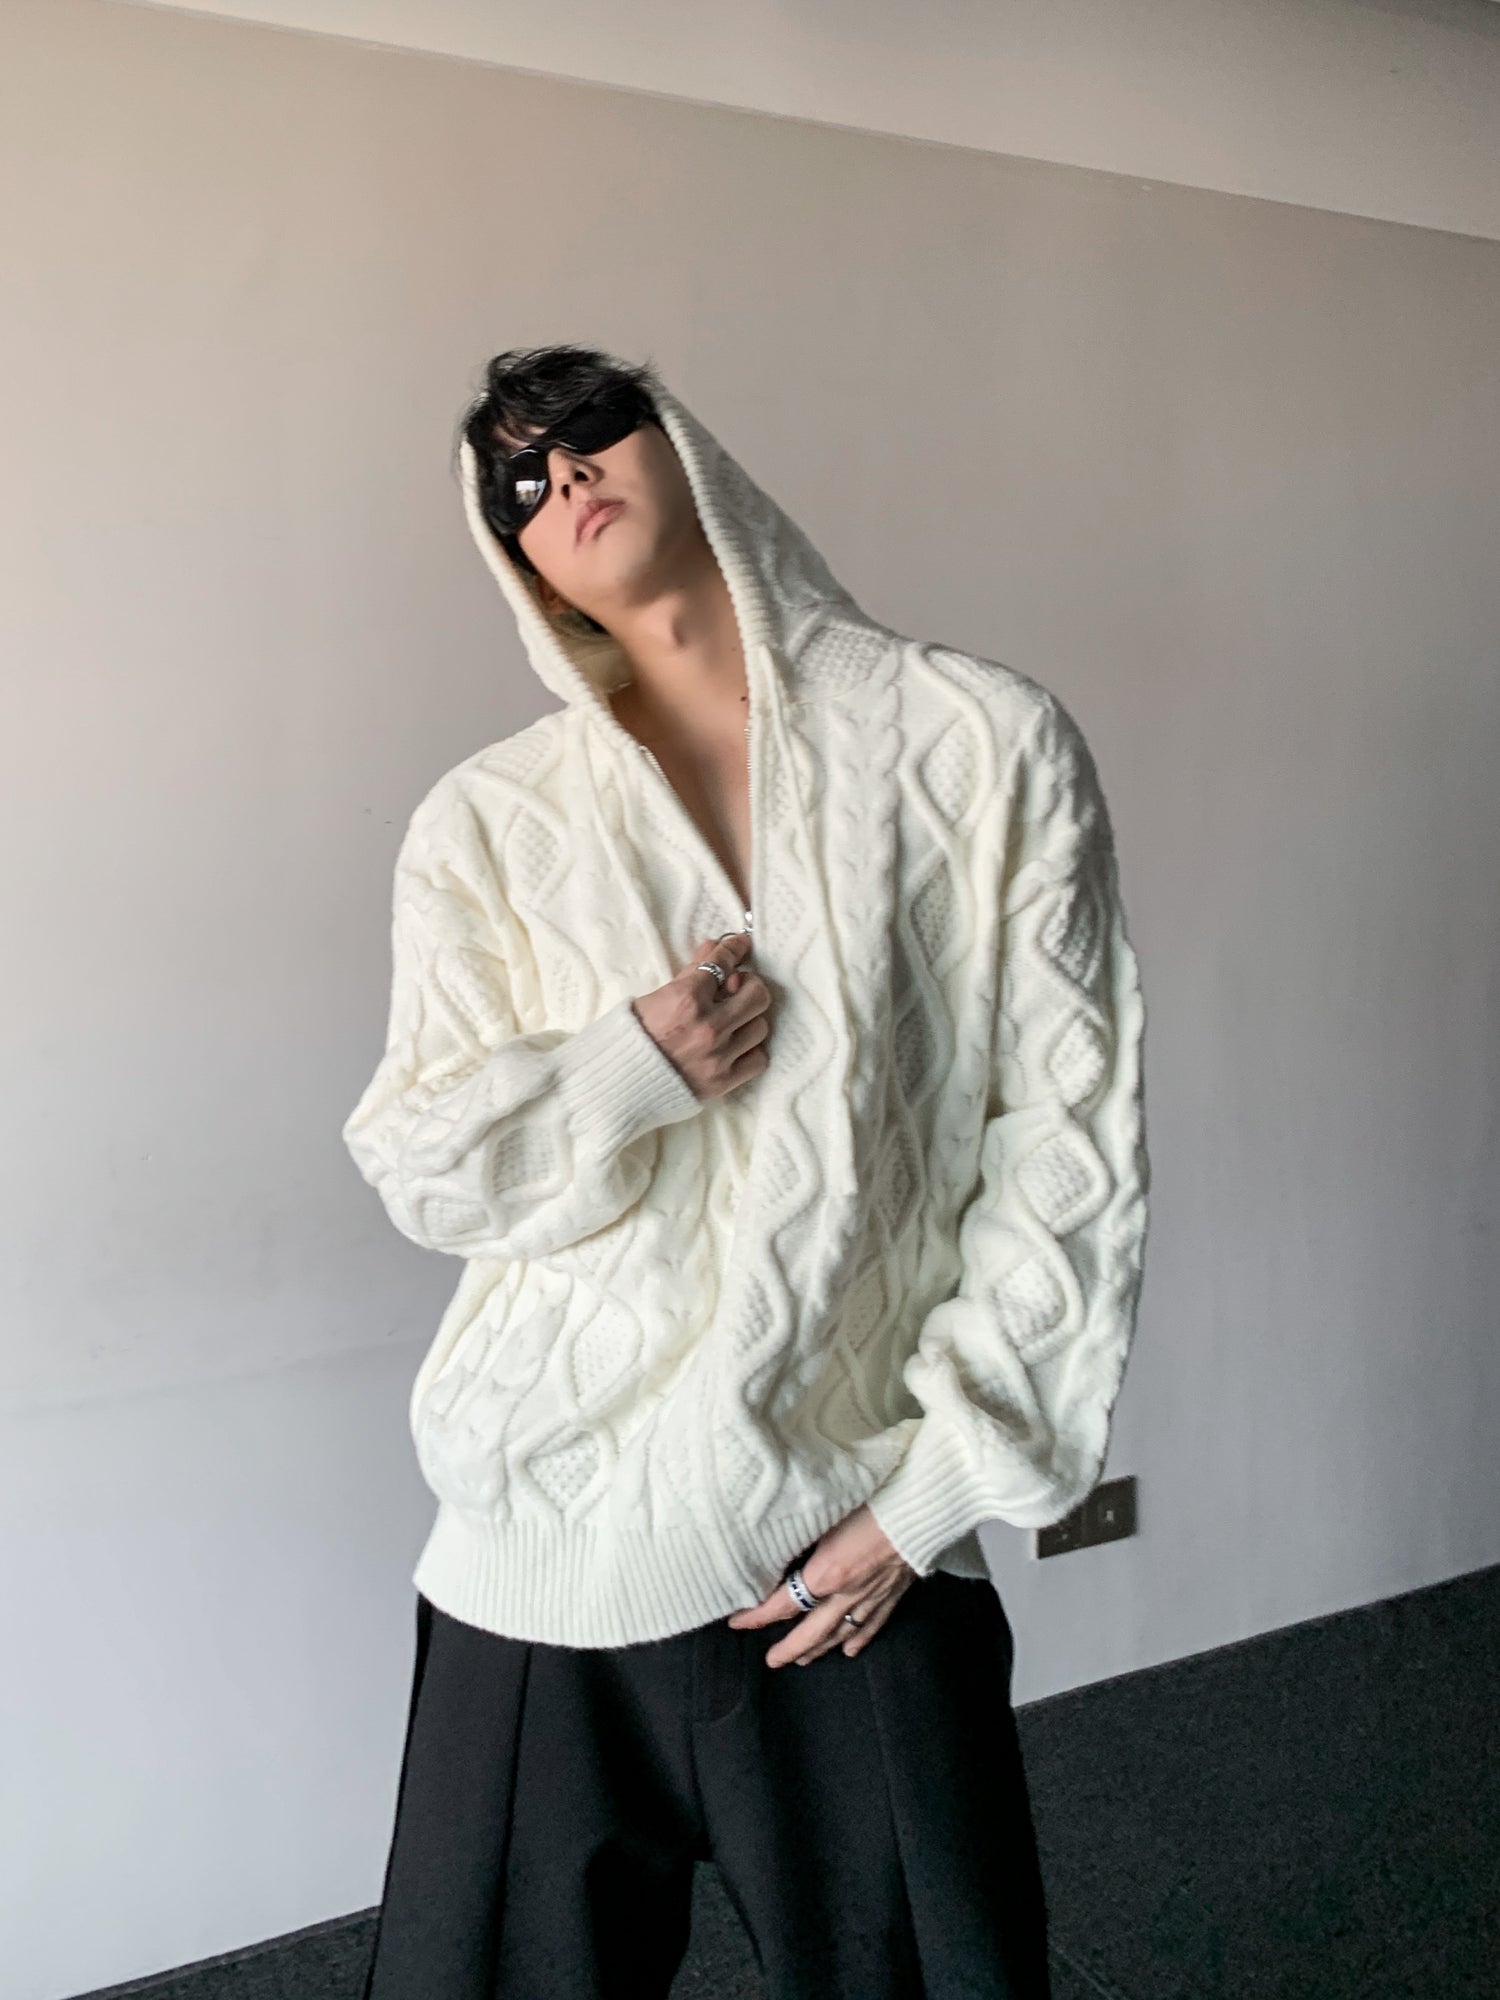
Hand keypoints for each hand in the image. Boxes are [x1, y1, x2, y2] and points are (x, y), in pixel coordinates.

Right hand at [632, 931, 771, 1099]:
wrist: (618, 1079)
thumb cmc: (635, 1034)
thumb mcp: (657, 996)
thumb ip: (690, 972)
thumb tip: (712, 948)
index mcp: (687, 999)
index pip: (723, 963)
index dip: (734, 948)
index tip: (740, 946)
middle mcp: (707, 1027)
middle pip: (757, 995)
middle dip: (750, 987)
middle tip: (738, 989)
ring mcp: (717, 1057)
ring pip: (760, 1027)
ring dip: (748, 1020)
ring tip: (733, 1021)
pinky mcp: (722, 1082)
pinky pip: (758, 1060)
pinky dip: (750, 1051)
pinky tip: (735, 1047)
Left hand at [724, 1504, 916, 1666]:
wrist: (922, 1506)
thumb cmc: (874, 1500)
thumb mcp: (826, 1515)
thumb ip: (802, 1535)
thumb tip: (779, 1543)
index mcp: (826, 1573)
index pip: (783, 1604)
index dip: (758, 1616)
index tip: (738, 1621)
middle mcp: (847, 1593)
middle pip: (811, 1631)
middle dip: (789, 1648)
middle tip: (772, 1660)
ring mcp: (872, 1597)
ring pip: (841, 1633)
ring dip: (820, 1649)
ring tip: (803, 1659)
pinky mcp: (894, 1592)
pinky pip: (873, 1624)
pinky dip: (859, 1639)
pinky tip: (850, 1649)